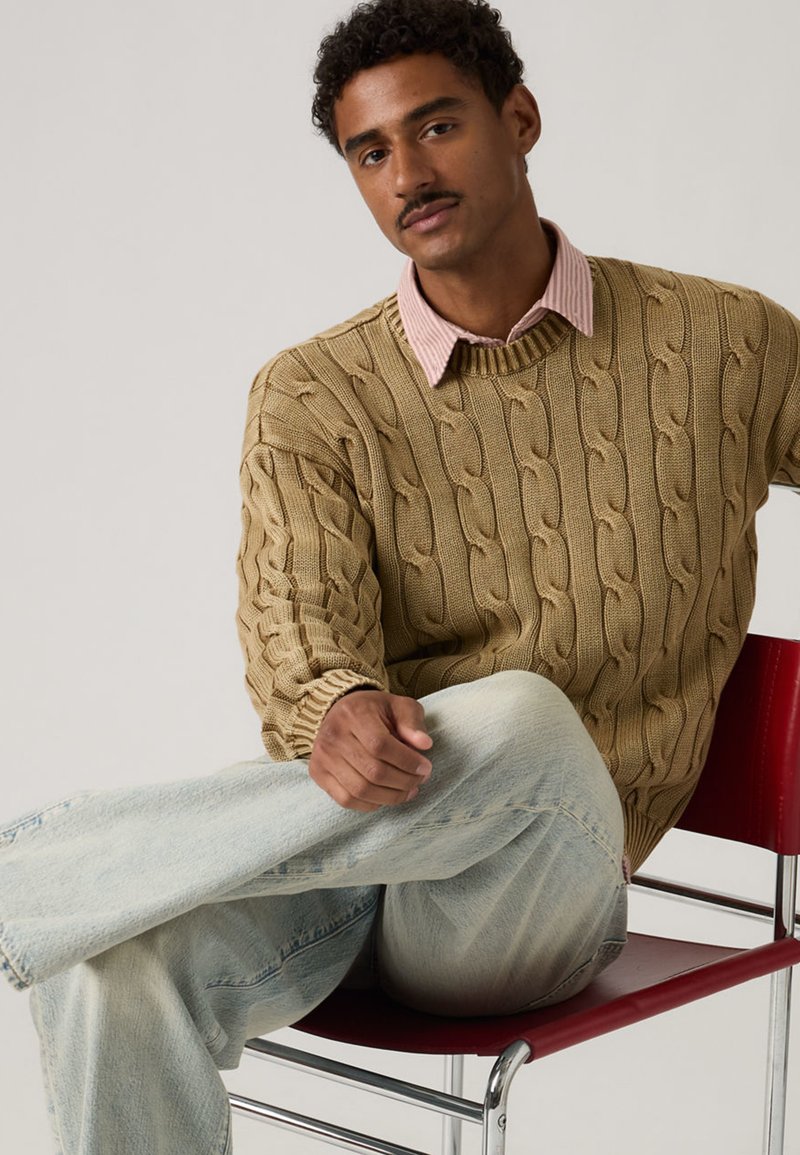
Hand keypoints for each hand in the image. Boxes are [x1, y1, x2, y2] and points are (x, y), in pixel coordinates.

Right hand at [309, 690, 432, 811]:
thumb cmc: (374, 711)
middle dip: (403, 782)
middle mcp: (333, 736)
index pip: (381, 745)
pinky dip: (370, 804)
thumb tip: (424, 744)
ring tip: (408, 791)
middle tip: (419, 781)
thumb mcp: (398, 706)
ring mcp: (322, 757)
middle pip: (372, 771)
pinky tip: (386, 796)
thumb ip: (412, 722)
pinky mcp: (318, 773)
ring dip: (390, 797)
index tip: (425, 767)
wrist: (339, 712)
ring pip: (360, 790)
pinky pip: (346, 799)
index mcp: (353, 714)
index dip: (407, 761)